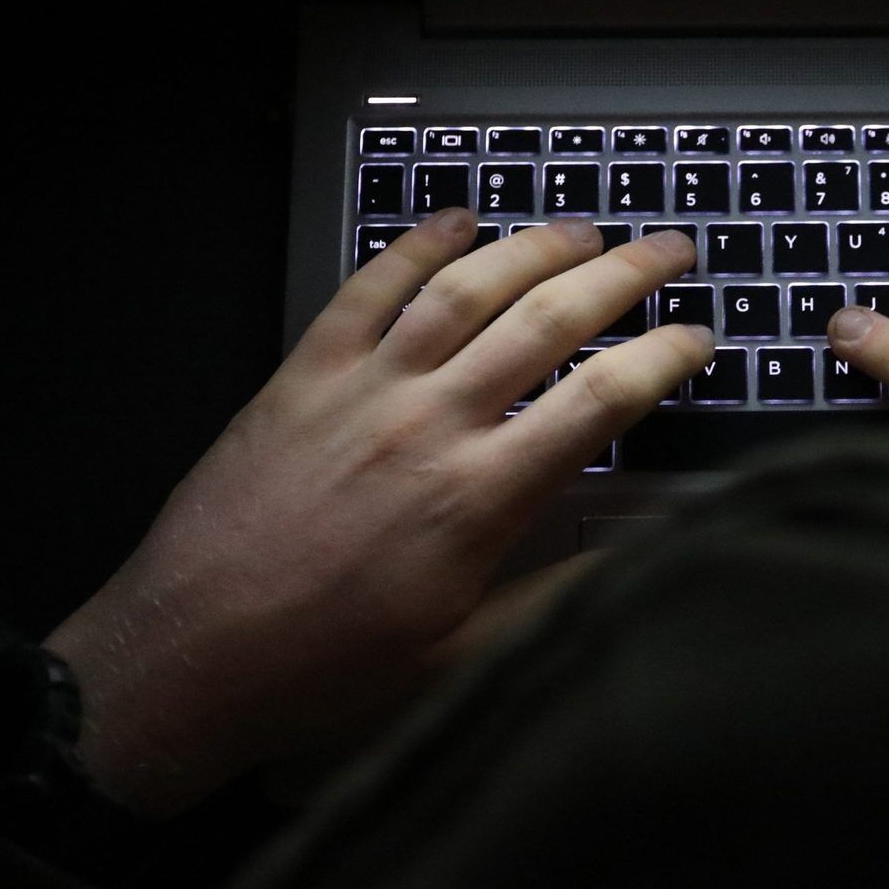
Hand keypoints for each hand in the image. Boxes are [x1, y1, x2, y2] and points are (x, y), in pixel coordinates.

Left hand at [45, 212, 710, 815]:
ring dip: (534, 247)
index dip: (665, 357)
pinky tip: (455, 221)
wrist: (189, 656)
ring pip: (465, 289)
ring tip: (586, 228)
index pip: (601, 400)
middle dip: (625, 275)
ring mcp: (362, 390)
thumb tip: (642, 553)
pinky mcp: (301, 375)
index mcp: (479, 497)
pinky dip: (415, 246)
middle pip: (547, 320)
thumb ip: (559, 595)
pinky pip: (366, 289)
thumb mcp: (465, 652)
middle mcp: (430, 424)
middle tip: (671, 248)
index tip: (700, 336)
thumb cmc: (329, 667)